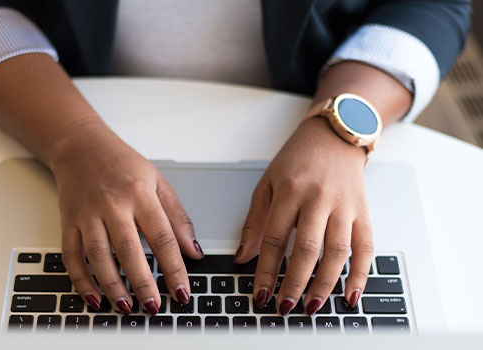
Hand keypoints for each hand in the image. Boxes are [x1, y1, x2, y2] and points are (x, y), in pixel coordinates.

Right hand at [50, 121, 203, 314]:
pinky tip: (94, 297)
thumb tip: (193, 251)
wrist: (80, 147)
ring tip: (126, 307)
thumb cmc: (122, 164)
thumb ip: (177, 217)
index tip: (182, 291)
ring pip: (98, 256)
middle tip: (154, 306)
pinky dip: (81, 280)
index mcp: (140, 194)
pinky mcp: (68, 222)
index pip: (162, 237)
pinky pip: (72, 256)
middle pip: (129, 250)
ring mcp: (88, 214)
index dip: (174, 268)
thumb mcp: (158, 182)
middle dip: (143, 282)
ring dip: (112, 286)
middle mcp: (113, 205)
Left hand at [234, 117, 373, 314]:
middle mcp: (319, 198)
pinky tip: (351, 295)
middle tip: (285, 306)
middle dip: (294, 282)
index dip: (265, 269)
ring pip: (337, 251)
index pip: (274, 238)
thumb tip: (243, 257)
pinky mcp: (364, 211)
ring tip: (311, 307)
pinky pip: (366, 247)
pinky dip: (361, 274)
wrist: (334, 136)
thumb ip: (255, 221)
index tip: (260, 293)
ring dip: (325, 284)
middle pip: (307, 248)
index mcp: (290, 191)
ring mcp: (345, 206)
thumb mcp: (268, 183)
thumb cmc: (298, 160)